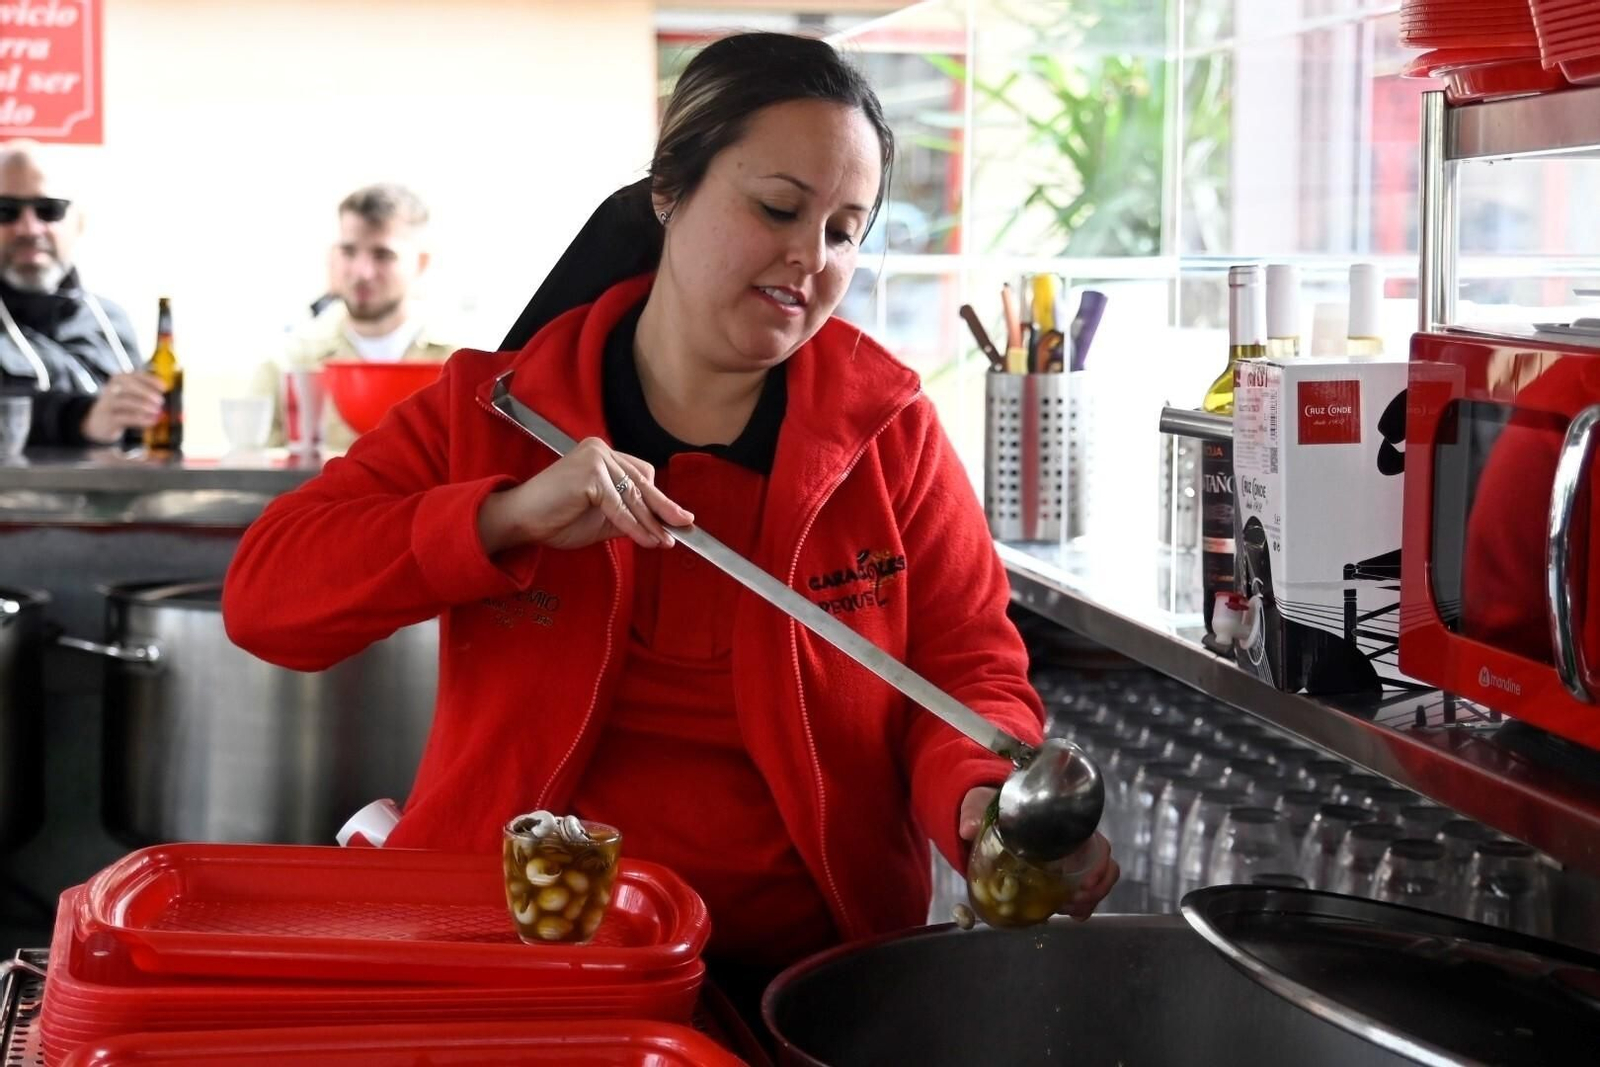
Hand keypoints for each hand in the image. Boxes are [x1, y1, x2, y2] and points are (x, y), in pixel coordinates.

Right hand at [80, 372, 164, 443]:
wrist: (98, 422)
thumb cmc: (122, 406)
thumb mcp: (132, 396)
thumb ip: (148, 394)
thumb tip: (171, 398)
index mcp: (120, 379)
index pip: (135, 375)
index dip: (151, 380)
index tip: (165, 387)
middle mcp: (112, 389)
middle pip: (127, 386)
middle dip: (146, 392)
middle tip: (160, 400)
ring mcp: (108, 404)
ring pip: (125, 401)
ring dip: (143, 405)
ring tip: (157, 410)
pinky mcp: (108, 419)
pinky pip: (124, 418)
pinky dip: (140, 419)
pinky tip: (152, 421)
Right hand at [476, 436, 693, 553]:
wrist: (520, 520)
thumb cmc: (555, 517)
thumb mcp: (602, 518)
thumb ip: (629, 516)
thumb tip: (661, 526)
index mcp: (602, 455)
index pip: (640, 475)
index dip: (659, 499)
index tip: (676, 519)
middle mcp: (600, 450)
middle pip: (641, 483)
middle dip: (664, 508)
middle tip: (684, 525)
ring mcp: (594, 459)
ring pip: (632, 496)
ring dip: (650, 522)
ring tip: (663, 541)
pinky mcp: (589, 473)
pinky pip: (618, 506)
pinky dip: (633, 526)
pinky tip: (645, 540)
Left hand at [958, 785, 1118, 921]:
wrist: (986, 814)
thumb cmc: (991, 806)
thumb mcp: (980, 805)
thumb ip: (972, 814)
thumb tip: (967, 829)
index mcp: (1060, 821)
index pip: (1095, 840)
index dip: (1098, 864)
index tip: (1085, 882)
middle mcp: (1072, 839)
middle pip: (1102, 863)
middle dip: (1096, 887)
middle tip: (1074, 902)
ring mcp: (1068, 858)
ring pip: (1097, 879)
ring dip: (1090, 898)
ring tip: (1071, 910)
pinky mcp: (1059, 874)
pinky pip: (1082, 890)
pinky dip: (1082, 905)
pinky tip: (1071, 914)